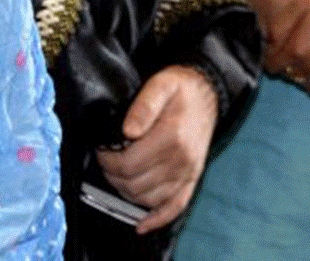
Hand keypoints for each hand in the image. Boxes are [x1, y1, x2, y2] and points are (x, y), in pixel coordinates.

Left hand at [96, 65, 218, 234]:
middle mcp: (181, 159)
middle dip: (113, 175)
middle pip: (133, 185)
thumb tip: (128, 131)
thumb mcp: (161, 85)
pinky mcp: (192, 179)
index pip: (127, 165)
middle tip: (108, 159)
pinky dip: (156, 219)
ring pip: (146, 198)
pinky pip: (174, 207)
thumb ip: (144, 105)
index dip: (107, 160)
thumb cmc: (180, 88)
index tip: (102, 149)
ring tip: (121, 173)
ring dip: (127, 191)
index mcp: (171, 136)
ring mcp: (188, 172)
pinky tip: (141, 224)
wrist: (207, 93)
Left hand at [264, 0, 309, 93]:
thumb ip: (278, 27)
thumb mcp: (299, 3)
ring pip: (307, 84)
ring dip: (306, 73)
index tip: (278, 49)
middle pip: (289, 75)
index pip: (272, 65)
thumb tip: (269, 44)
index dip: (272, 56)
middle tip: (299, 48)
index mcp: (297, 49)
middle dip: (289, 64)